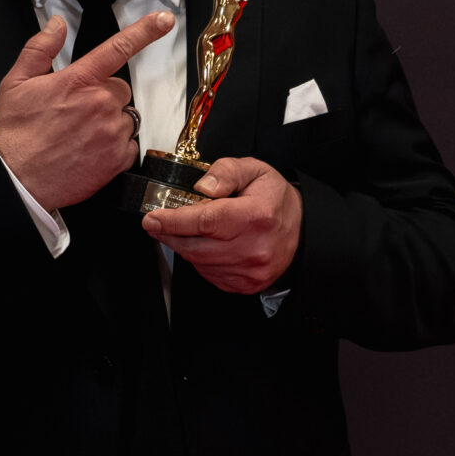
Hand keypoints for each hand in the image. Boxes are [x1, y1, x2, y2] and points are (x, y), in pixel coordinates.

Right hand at [0, 11, 174, 210]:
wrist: (16, 179)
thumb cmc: (15, 134)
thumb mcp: (16, 82)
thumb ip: (40, 48)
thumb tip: (56, 25)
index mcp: (79, 80)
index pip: (118, 47)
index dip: (145, 30)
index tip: (163, 20)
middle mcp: (100, 104)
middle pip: (120, 90)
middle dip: (104, 97)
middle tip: (77, 112)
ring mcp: (111, 132)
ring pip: (126, 118)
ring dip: (110, 122)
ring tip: (81, 134)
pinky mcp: (116, 160)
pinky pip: (130, 145)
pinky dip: (116, 147)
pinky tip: (90, 150)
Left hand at [140, 156, 300, 295]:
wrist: (302, 231)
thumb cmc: (274, 200)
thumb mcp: (255, 170)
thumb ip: (227, 172)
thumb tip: (203, 186)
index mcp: (257, 215)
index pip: (207, 221)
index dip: (174, 221)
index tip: (152, 219)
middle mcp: (254, 247)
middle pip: (197, 246)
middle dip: (170, 235)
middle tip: (157, 223)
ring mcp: (250, 270)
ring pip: (200, 262)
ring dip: (184, 246)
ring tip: (184, 230)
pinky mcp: (245, 284)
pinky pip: (209, 274)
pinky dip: (200, 260)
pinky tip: (206, 245)